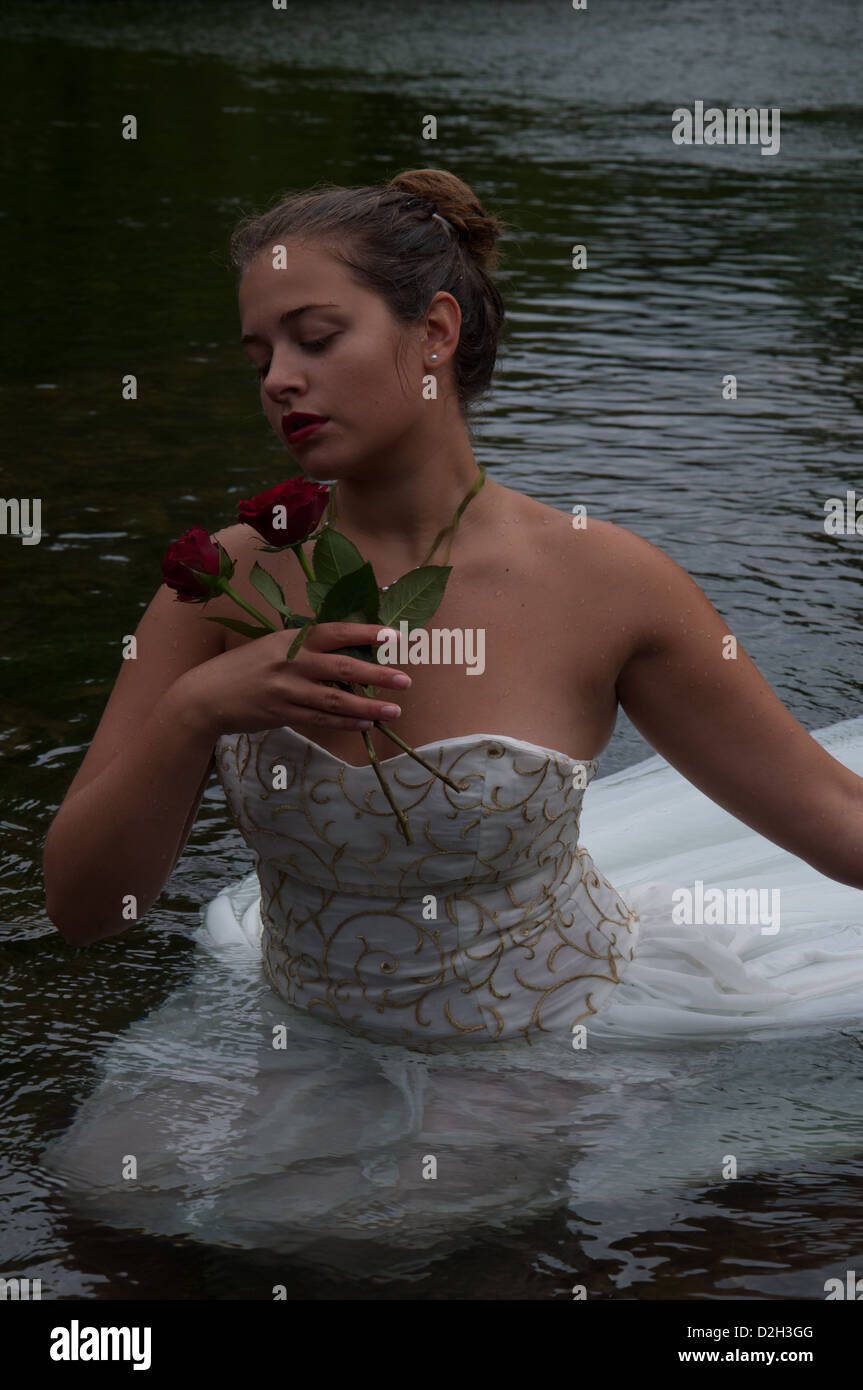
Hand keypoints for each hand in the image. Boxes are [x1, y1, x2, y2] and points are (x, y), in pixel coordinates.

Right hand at [175, 622, 410, 738]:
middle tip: (405, 679)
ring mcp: (285, 690)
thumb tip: (350, 648)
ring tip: (394, 710)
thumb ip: (305, 646)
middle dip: (377, 674)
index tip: (391, 635)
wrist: (205, 695)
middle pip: (341, 668)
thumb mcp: (273, 646)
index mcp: (290, 639)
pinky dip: (345, 723)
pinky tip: (366, 724)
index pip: (333, 632)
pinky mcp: (281, 714)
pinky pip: (320, 720)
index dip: (364, 633)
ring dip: (367, 706)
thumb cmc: (245, 667)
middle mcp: (290, 663)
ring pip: (334, 700)